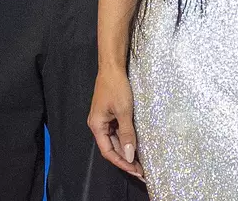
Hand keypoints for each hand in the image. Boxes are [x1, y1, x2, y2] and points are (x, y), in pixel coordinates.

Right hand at [88, 67, 144, 181]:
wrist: (112, 66)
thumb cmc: (116, 86)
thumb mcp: (124, 111)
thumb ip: (126, 134)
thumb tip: (129, 155)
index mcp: (97, 126)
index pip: (108, 152)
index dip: (122, 163)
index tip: (136, 171)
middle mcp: (98, 124)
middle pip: (111, 147)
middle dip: (125, 159)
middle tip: (141, 170)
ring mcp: (103, 119)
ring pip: (115, 140)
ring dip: (126, 150)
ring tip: (140, 161)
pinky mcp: (109, 113)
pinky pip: (117, 130)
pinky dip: (126, 138)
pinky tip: (135, 144)